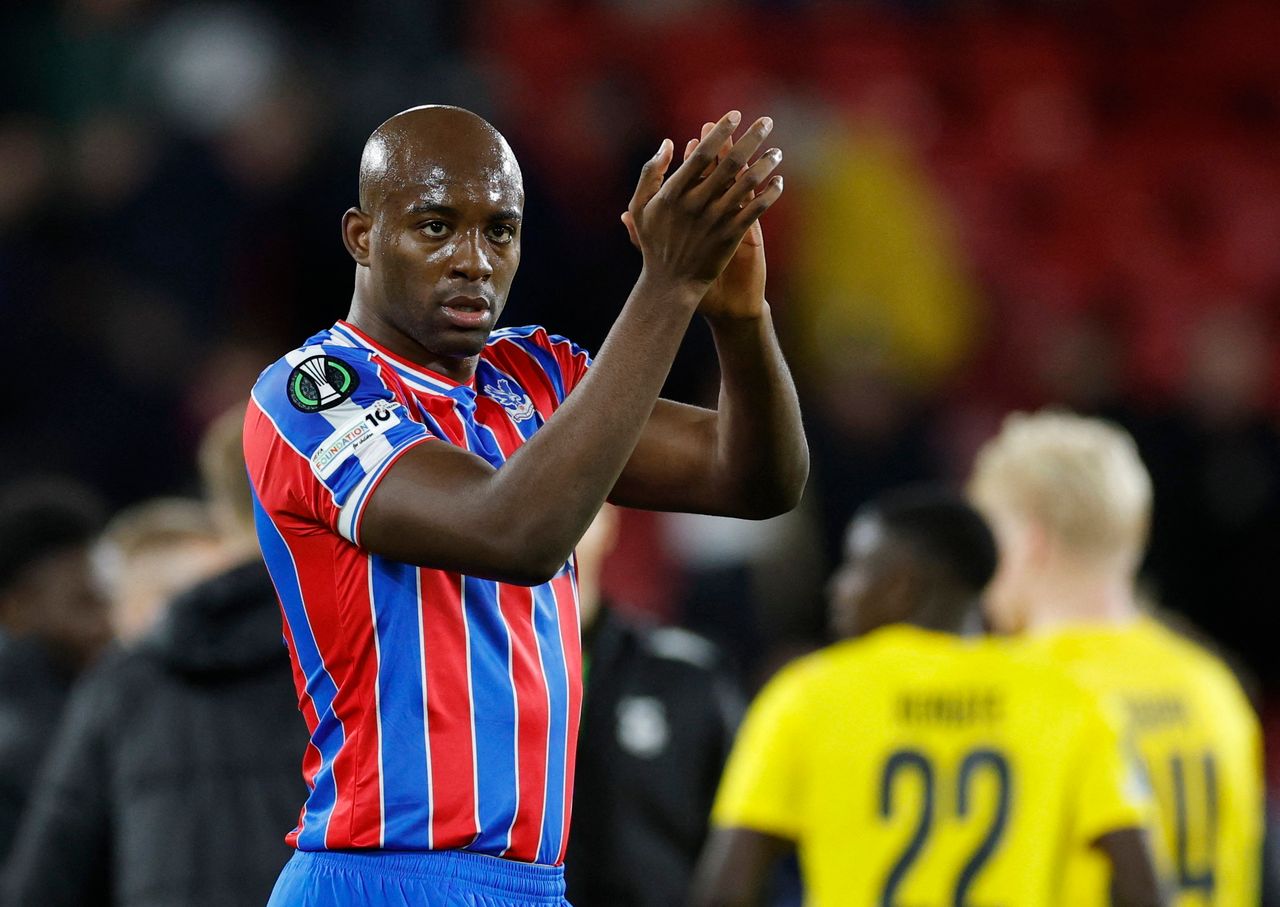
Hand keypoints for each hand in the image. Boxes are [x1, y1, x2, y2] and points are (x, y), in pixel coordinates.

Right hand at [622, 112, 783, 301]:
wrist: (670, 284)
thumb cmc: (654, 242)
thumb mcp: (640, 206)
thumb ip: (651, 172)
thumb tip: (669, 144)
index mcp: (673, 193)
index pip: (701, 154)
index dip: (720, 133)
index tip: (734, 115)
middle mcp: (696, 203)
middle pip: (729, 163)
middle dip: (751, 139)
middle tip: (766, 122)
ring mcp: (715, 220)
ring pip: (746, 184)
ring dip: (765, 164)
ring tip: (777, 151)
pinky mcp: (731, 237)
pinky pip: (755, 210)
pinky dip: (769, 194)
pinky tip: (779, 181)